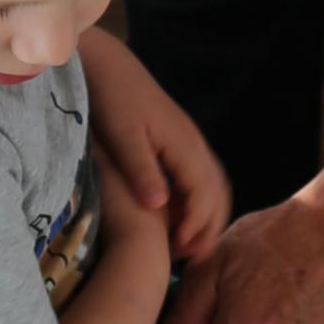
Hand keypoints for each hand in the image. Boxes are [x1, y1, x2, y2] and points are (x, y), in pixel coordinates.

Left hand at [82, 34, 230, 266]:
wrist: (107, 65)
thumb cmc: (111, 99)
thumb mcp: (122, 138)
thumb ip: (141, 170)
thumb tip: (159, 207)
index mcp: (184, 145)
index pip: (203, 193)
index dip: (196, 225)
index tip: (181, 251)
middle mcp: (194, 144)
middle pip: (217, 193)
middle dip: (208, 227)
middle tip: (189, 258)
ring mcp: (189, 142)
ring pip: (213, 186)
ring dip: (206, 216)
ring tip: (186, 245)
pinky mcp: (179, 142)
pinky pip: (200, 178)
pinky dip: (197, 203)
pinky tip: (176, 219)